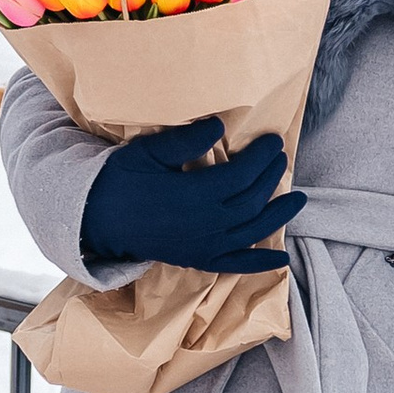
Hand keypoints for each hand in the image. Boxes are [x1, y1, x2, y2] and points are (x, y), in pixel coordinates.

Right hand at [83, 118, 305, 274]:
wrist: (96, 218)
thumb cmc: (120, 179)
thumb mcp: (149, 152)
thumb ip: (186, 141)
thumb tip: (219, 127)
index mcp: (195, 196)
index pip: (241, 175)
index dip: (261, 157)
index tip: (273, 142)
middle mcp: (206, 225)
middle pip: (251, 201)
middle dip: (270, 178)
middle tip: (280, 158)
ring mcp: (203, 246)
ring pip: (251, 231)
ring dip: (277, 215)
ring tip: (298, 199)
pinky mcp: (197, 259)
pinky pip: (234, 265)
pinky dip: (259, 263)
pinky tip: (280, 260)